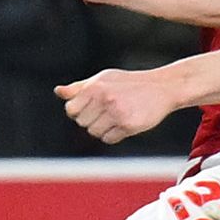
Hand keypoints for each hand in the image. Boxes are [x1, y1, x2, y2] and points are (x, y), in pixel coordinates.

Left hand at [56, 67, 175, 143]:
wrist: (161, 87)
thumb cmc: (128, 83)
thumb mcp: (103, 79)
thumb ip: (79, 88)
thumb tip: (58, 91)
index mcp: (96, 87)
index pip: (71, 110)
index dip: (78, 111)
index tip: (89, 108)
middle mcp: (105, 99)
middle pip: (82, 123)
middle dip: (91, 120)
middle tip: (105, 111)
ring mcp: (117, 113)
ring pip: (94, 132)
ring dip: (102, 128)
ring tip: (114, 117)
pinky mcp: (129, 125)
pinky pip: (109, 139)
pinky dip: (113, 135)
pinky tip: (123, 123)